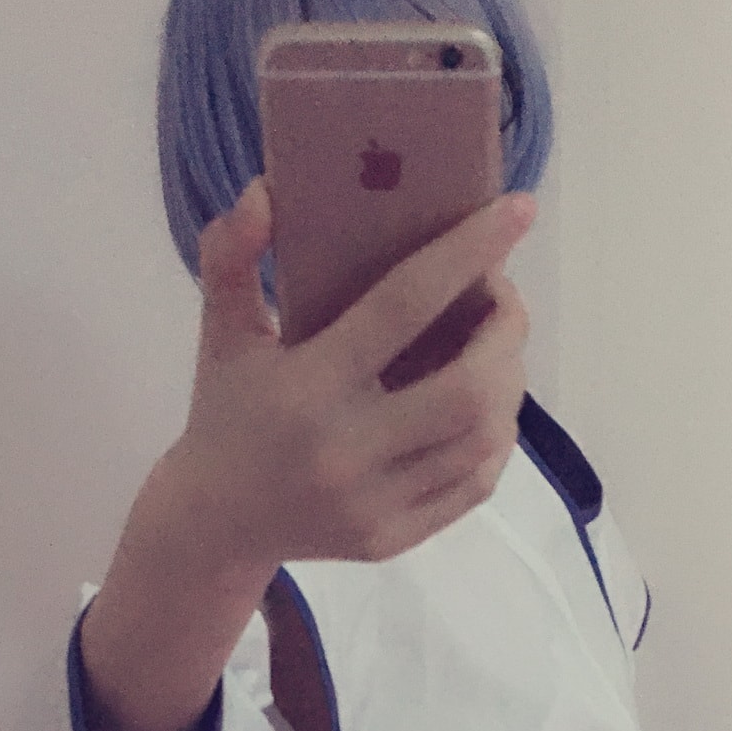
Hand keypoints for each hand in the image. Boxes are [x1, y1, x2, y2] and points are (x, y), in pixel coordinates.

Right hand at [163, 177, 535, 574]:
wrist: (215, 526)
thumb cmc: (226, 414)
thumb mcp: (221, 334)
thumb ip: (231, 256)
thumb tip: (266, 192)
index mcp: (307, 388)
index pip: (404, 306)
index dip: (468, 253)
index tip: (516, 210)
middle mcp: (346, 451)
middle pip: (469, 388)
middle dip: (506, 332)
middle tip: (502, 300)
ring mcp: (374, 504)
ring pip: (482, 439)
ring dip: (508, 383)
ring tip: (497, 349)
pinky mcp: (394, 538)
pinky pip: (474, 485)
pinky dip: (496, 438)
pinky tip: (487, 407)